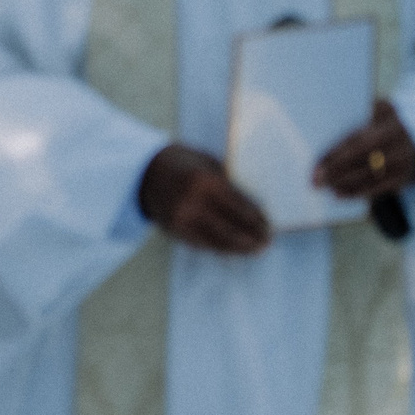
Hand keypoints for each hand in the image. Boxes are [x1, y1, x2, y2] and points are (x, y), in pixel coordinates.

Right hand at [138, 145, 270, 253]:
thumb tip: (256, 207)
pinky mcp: (174, 230)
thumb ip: (227, 184)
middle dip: (252, 238)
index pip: (240, 206)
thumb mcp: (208, 165)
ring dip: (238, 248)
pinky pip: (202, 244)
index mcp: (205, 181)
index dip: (257, 219)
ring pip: (217, 241)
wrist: (145, 172)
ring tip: (254, 250)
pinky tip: (231, 249)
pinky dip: (219, 248)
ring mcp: (182, 219)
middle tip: (267, 243)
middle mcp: (193, 202)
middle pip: (231, 228)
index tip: (270, 226)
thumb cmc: (185, 164)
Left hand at [313, 99, 414, 199]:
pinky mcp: (404, 177)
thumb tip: (321, 128)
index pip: (358, 139)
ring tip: (324, 188)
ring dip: (344, 183)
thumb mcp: (379, 111)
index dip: (335, 153)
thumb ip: (357, 115)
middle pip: (362, 158)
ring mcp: (404, 160)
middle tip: (315, 182)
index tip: (315, 164)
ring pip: (369, 175)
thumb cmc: (385, 123)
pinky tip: (339, 194)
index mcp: (389, 119)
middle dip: (336, 170)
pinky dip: (357, 192)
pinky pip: (378, 188)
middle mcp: (399, 140)